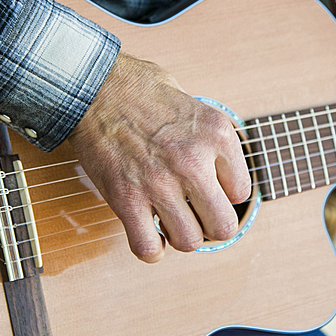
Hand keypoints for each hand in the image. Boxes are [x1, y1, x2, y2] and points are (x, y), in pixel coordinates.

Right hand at [67, 52, 251, 262]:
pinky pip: (148, 247)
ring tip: (170, 221)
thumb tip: (221, 173)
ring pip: (189, 241)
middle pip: (222, 225)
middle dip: (211, 225)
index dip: (224, 193)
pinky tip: (150, 233)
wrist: (94, 87)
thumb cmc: (140, 90)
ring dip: (180, 236)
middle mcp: (193, 162)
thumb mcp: (194, 104)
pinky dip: (151, 249)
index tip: (208, 187)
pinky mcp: (126, 199)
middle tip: (197, 215)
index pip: (241, 191)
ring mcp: (159, 183)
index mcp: (217, 135)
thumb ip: (210, 140)